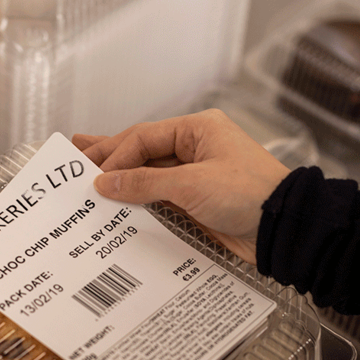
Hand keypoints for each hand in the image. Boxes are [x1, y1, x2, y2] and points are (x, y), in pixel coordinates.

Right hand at [73, 110, 290, 264]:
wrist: (285, 229)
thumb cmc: (251, 195)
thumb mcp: (192, 185)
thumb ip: (144, 183)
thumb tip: (105, 183)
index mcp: (199, 130)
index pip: (144, 138)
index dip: (115, 156)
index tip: (92, 177)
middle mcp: (197, 149)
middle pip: (143, 152)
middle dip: (109, 157)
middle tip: (74, 159)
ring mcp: (198, 177)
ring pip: (150, 176)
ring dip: (121, 181)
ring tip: (88, 178)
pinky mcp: (200, 203)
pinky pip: (161, 200)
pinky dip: (139, 203)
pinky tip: (118, 205)